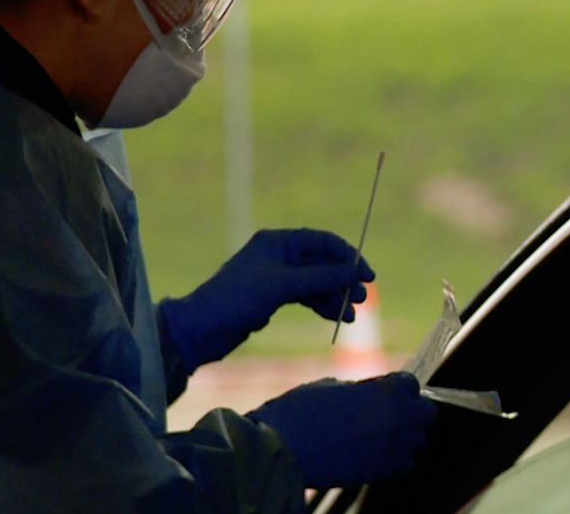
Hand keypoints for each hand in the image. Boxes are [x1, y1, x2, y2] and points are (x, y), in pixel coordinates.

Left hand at [158, 229, 372, 371]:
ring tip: (349, 316)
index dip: (348, 257)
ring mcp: (277, 276)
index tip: (367, 276)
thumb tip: (355, 272)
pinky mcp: (274, 297)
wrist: (202, 329)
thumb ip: (321, 277)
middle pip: (322, 263)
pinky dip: (321, 305)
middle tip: (360, 300)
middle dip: (342, 280)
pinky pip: (306, 296)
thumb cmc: (237, 299)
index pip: (323, 241)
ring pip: (316, 282)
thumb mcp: (282, 286)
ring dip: (334, 296)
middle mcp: (279, 254)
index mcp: (278, 241)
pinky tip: (335, 318)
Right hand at [247, 373, 437, 488]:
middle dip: (410, 408)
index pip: (411, 384)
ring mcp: (391, 451)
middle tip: (387, 407)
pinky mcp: (379, 473)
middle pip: (426, 414)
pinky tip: (370, 450)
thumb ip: (362, 390)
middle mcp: (398, 423)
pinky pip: (401, 463)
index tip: (384, 386)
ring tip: (376, 430)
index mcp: (388, 394)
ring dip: (403, 434)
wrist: (281, 449)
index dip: (396, 384)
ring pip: (415, 441)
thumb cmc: (301, 411)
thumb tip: (371, 396)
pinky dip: (392, 456)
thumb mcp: (333, 386)